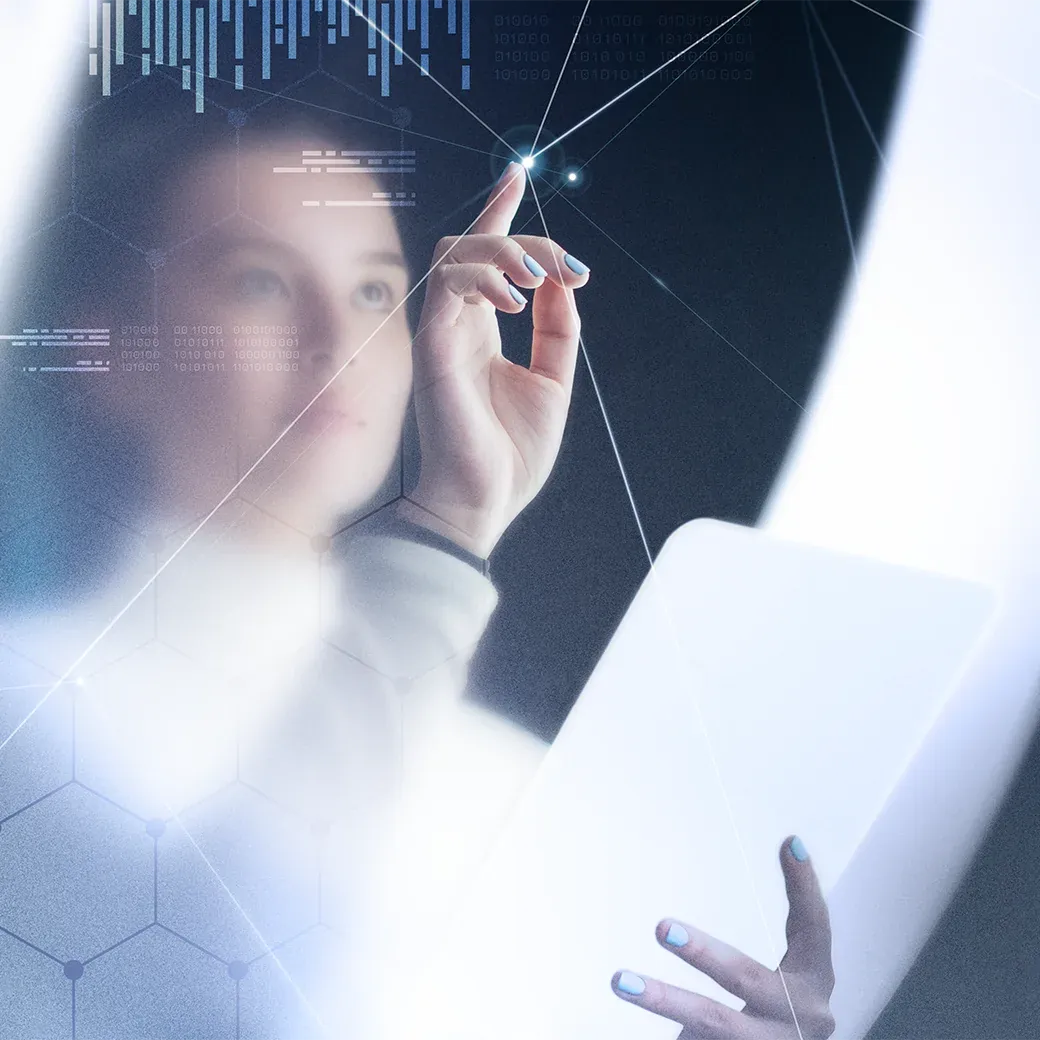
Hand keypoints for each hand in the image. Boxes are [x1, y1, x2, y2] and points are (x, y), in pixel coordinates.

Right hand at [402, 162, 590, 558]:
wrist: (483, 501)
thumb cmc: (510, 454)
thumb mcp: (551, 383)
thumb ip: (556, 331)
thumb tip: (563, 282)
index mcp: (482, 331)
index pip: (488, 257)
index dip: (503, 213)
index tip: (518, 176)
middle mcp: (458, 324)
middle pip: (477, 245)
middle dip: (524, 237)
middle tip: (566, 265)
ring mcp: (441, 333)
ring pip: (458, 253)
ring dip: (505, 250)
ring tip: (539, 276)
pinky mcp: (432, 347)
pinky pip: (447, 286)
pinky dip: (483, 279)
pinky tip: (516, 303)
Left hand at [613, 836, 835, 1039]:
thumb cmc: (778, 1019)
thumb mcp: (781, 980)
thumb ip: (767, 942)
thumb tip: (785, 849)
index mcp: (815, 982)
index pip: (815, 928)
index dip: (806, 888)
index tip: (790, 844)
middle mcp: (804, 1017)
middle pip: (748, 978)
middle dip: (703, 953)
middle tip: (662, 926)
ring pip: (713, 1023)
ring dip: (664, 1001)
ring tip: (620, 980)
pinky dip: (672, 1035)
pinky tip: (633, 1014)